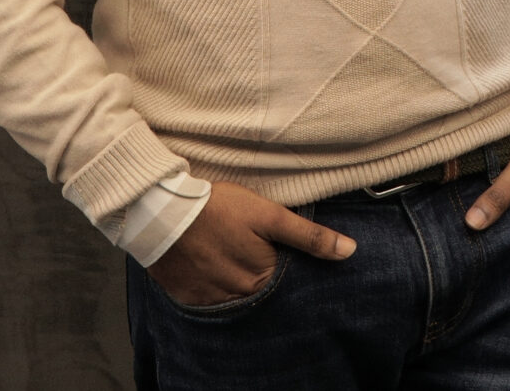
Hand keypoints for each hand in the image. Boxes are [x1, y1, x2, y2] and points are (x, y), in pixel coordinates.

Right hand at [146, 181, 355, 306]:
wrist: (161, 213)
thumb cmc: (218, 208)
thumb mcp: (269, 214)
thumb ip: (309, 236)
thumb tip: (349, 252)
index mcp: (262, 279)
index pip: (287, 282)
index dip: (288, 264)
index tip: (281, 250)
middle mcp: (239, 297)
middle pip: (262, 291)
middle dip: (264, 274)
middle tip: (252, 248)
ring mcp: (212, 301)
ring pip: (237, 295)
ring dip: (239, 280)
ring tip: (231, 253)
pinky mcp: (190, 298)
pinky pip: (211, 298)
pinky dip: (215, 284)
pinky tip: (212, 263)